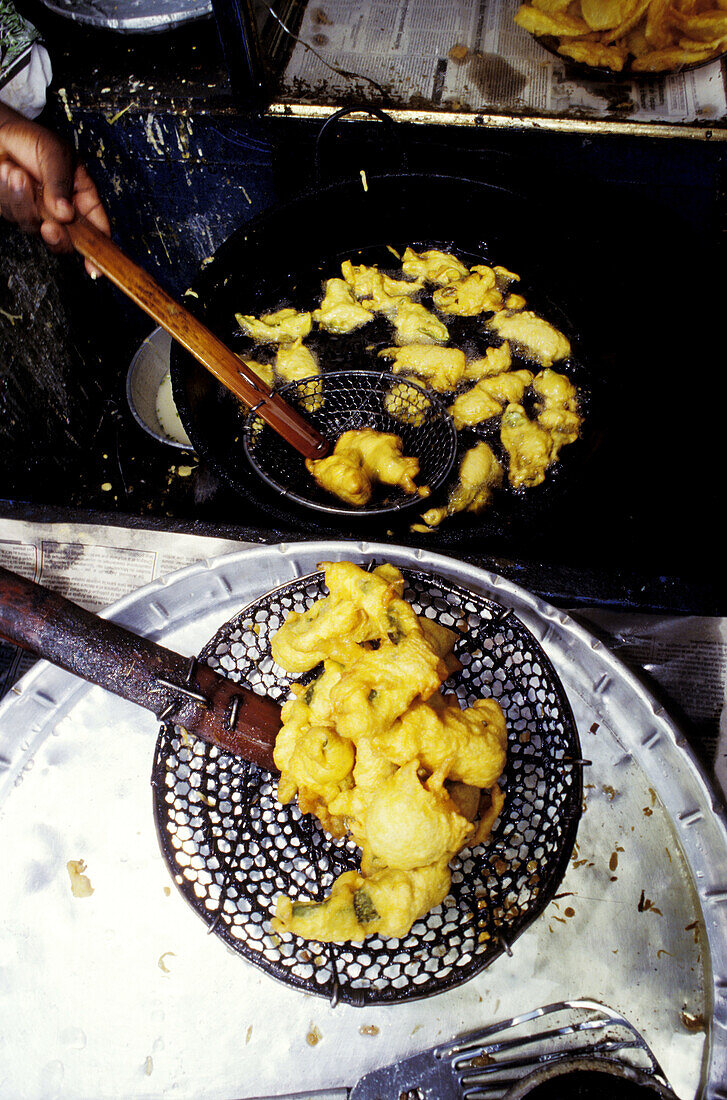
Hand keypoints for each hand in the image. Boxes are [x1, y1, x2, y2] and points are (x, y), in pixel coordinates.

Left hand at [0, 102, 109, 275]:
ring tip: (15, 172)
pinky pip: (11, 213)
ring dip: (23, 202)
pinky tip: (5, 171)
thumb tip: (65, 215)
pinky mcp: (12, 209)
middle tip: (49, 225)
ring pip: (33, 227)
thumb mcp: (55, 153)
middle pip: (65, 241)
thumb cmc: (29, 137)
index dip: (97, 249)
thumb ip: (61, 184)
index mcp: (80, 196)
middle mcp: (59, 209)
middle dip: (57, 237)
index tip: (93, 267)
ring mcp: (35, 211)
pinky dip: (7, 193)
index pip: (95, 228)